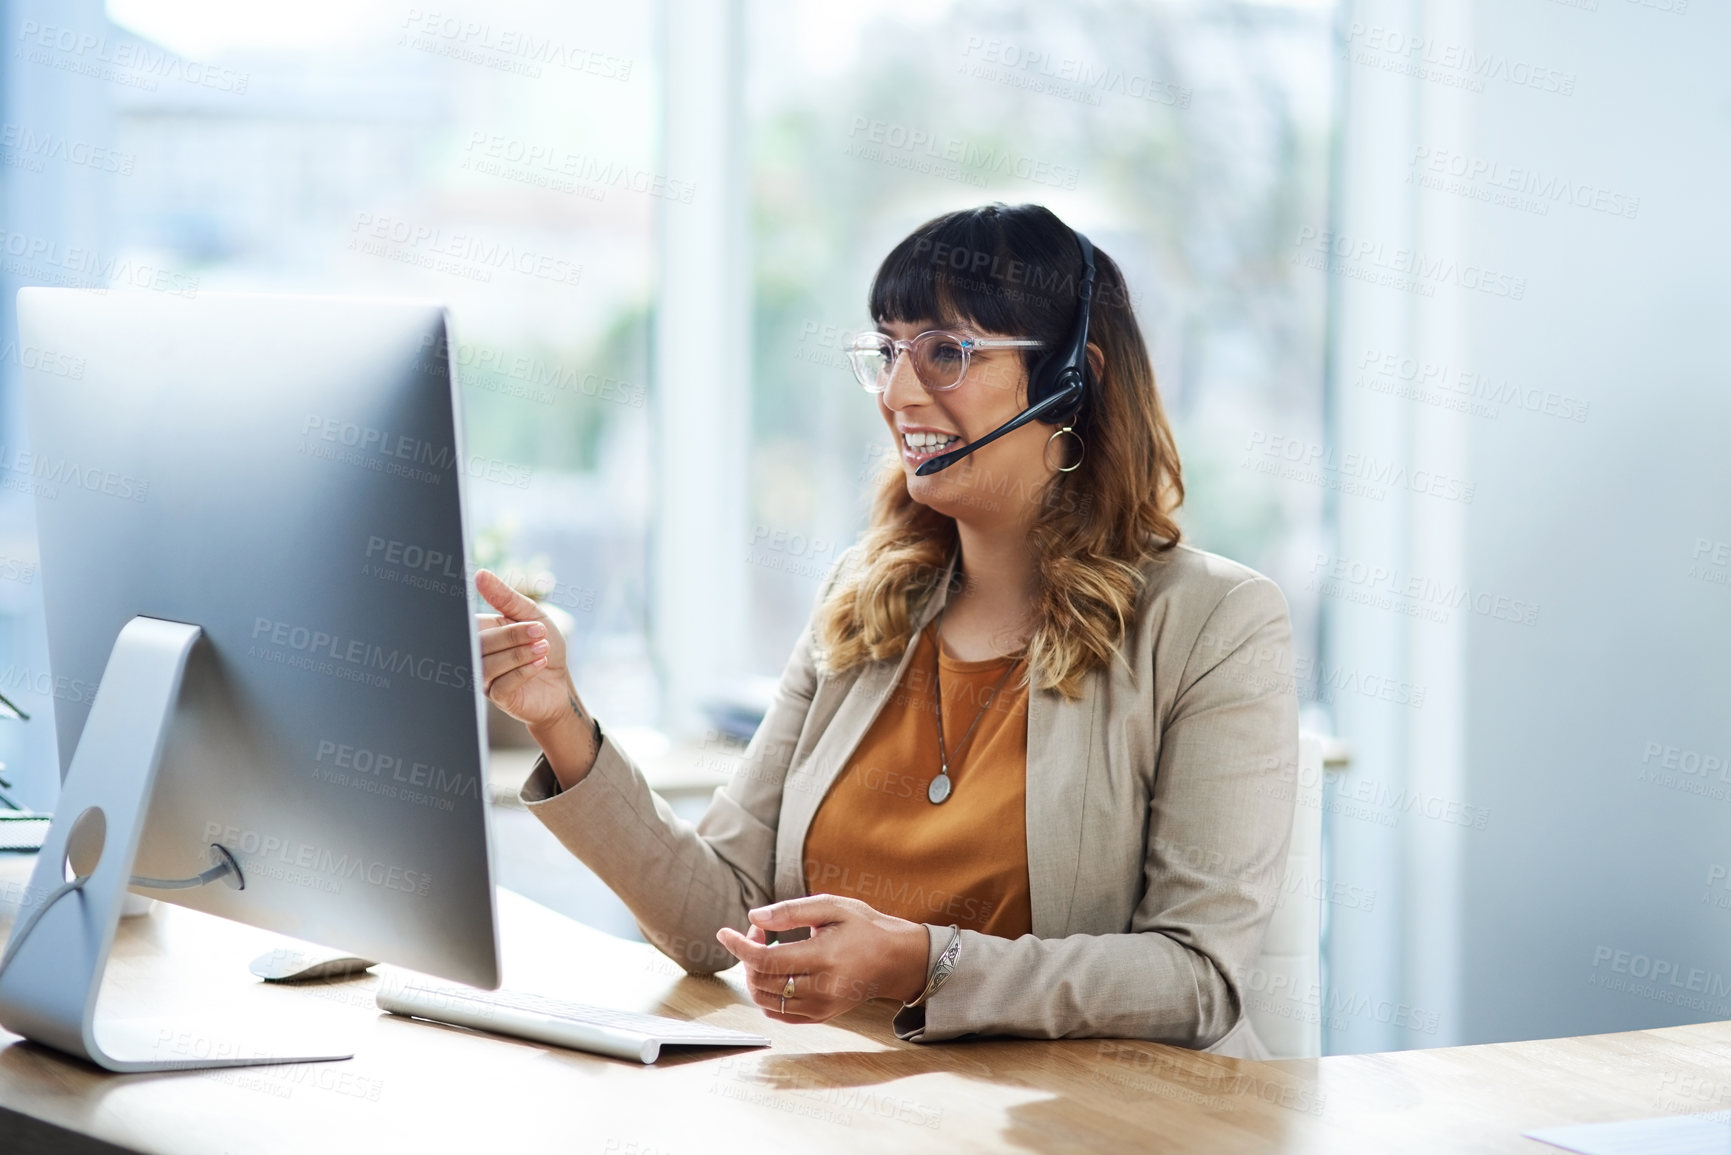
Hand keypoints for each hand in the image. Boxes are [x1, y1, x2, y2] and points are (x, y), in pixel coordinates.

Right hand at [475, 569, 569, 727]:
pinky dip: (523, 672)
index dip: (491, 619)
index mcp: (483, 630)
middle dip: (513, 636)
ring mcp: (485, 677)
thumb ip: (506, 598)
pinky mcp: (497, 697)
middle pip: (481, 643)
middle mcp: (478, 654)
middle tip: (539, 631)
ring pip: (489, 664)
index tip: (518, 616)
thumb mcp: (533, 616)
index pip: (473, 623)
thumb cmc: (544, 645)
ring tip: (543, 647)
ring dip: (520, 654)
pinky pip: (501, 684)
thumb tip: (481, 575)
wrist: (560, 682)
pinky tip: (540, 664)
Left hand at [714, 895, 930, 1023]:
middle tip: (761, 930)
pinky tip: (776, 972)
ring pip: (766, 1000)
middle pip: (763, 980)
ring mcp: (822, 1007)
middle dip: (749, 954)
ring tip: (768, 949)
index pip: (768, 959)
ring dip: (755, 974)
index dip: (740, 947)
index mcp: (825, 958)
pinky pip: (779, 1012)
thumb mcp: (832, 907)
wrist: (895, 960)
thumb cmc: (865, 928)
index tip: (723, 933)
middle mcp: (822, 988)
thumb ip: (792, 910)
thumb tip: (754, 918)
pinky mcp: (821, 1016)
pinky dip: (767, 994)